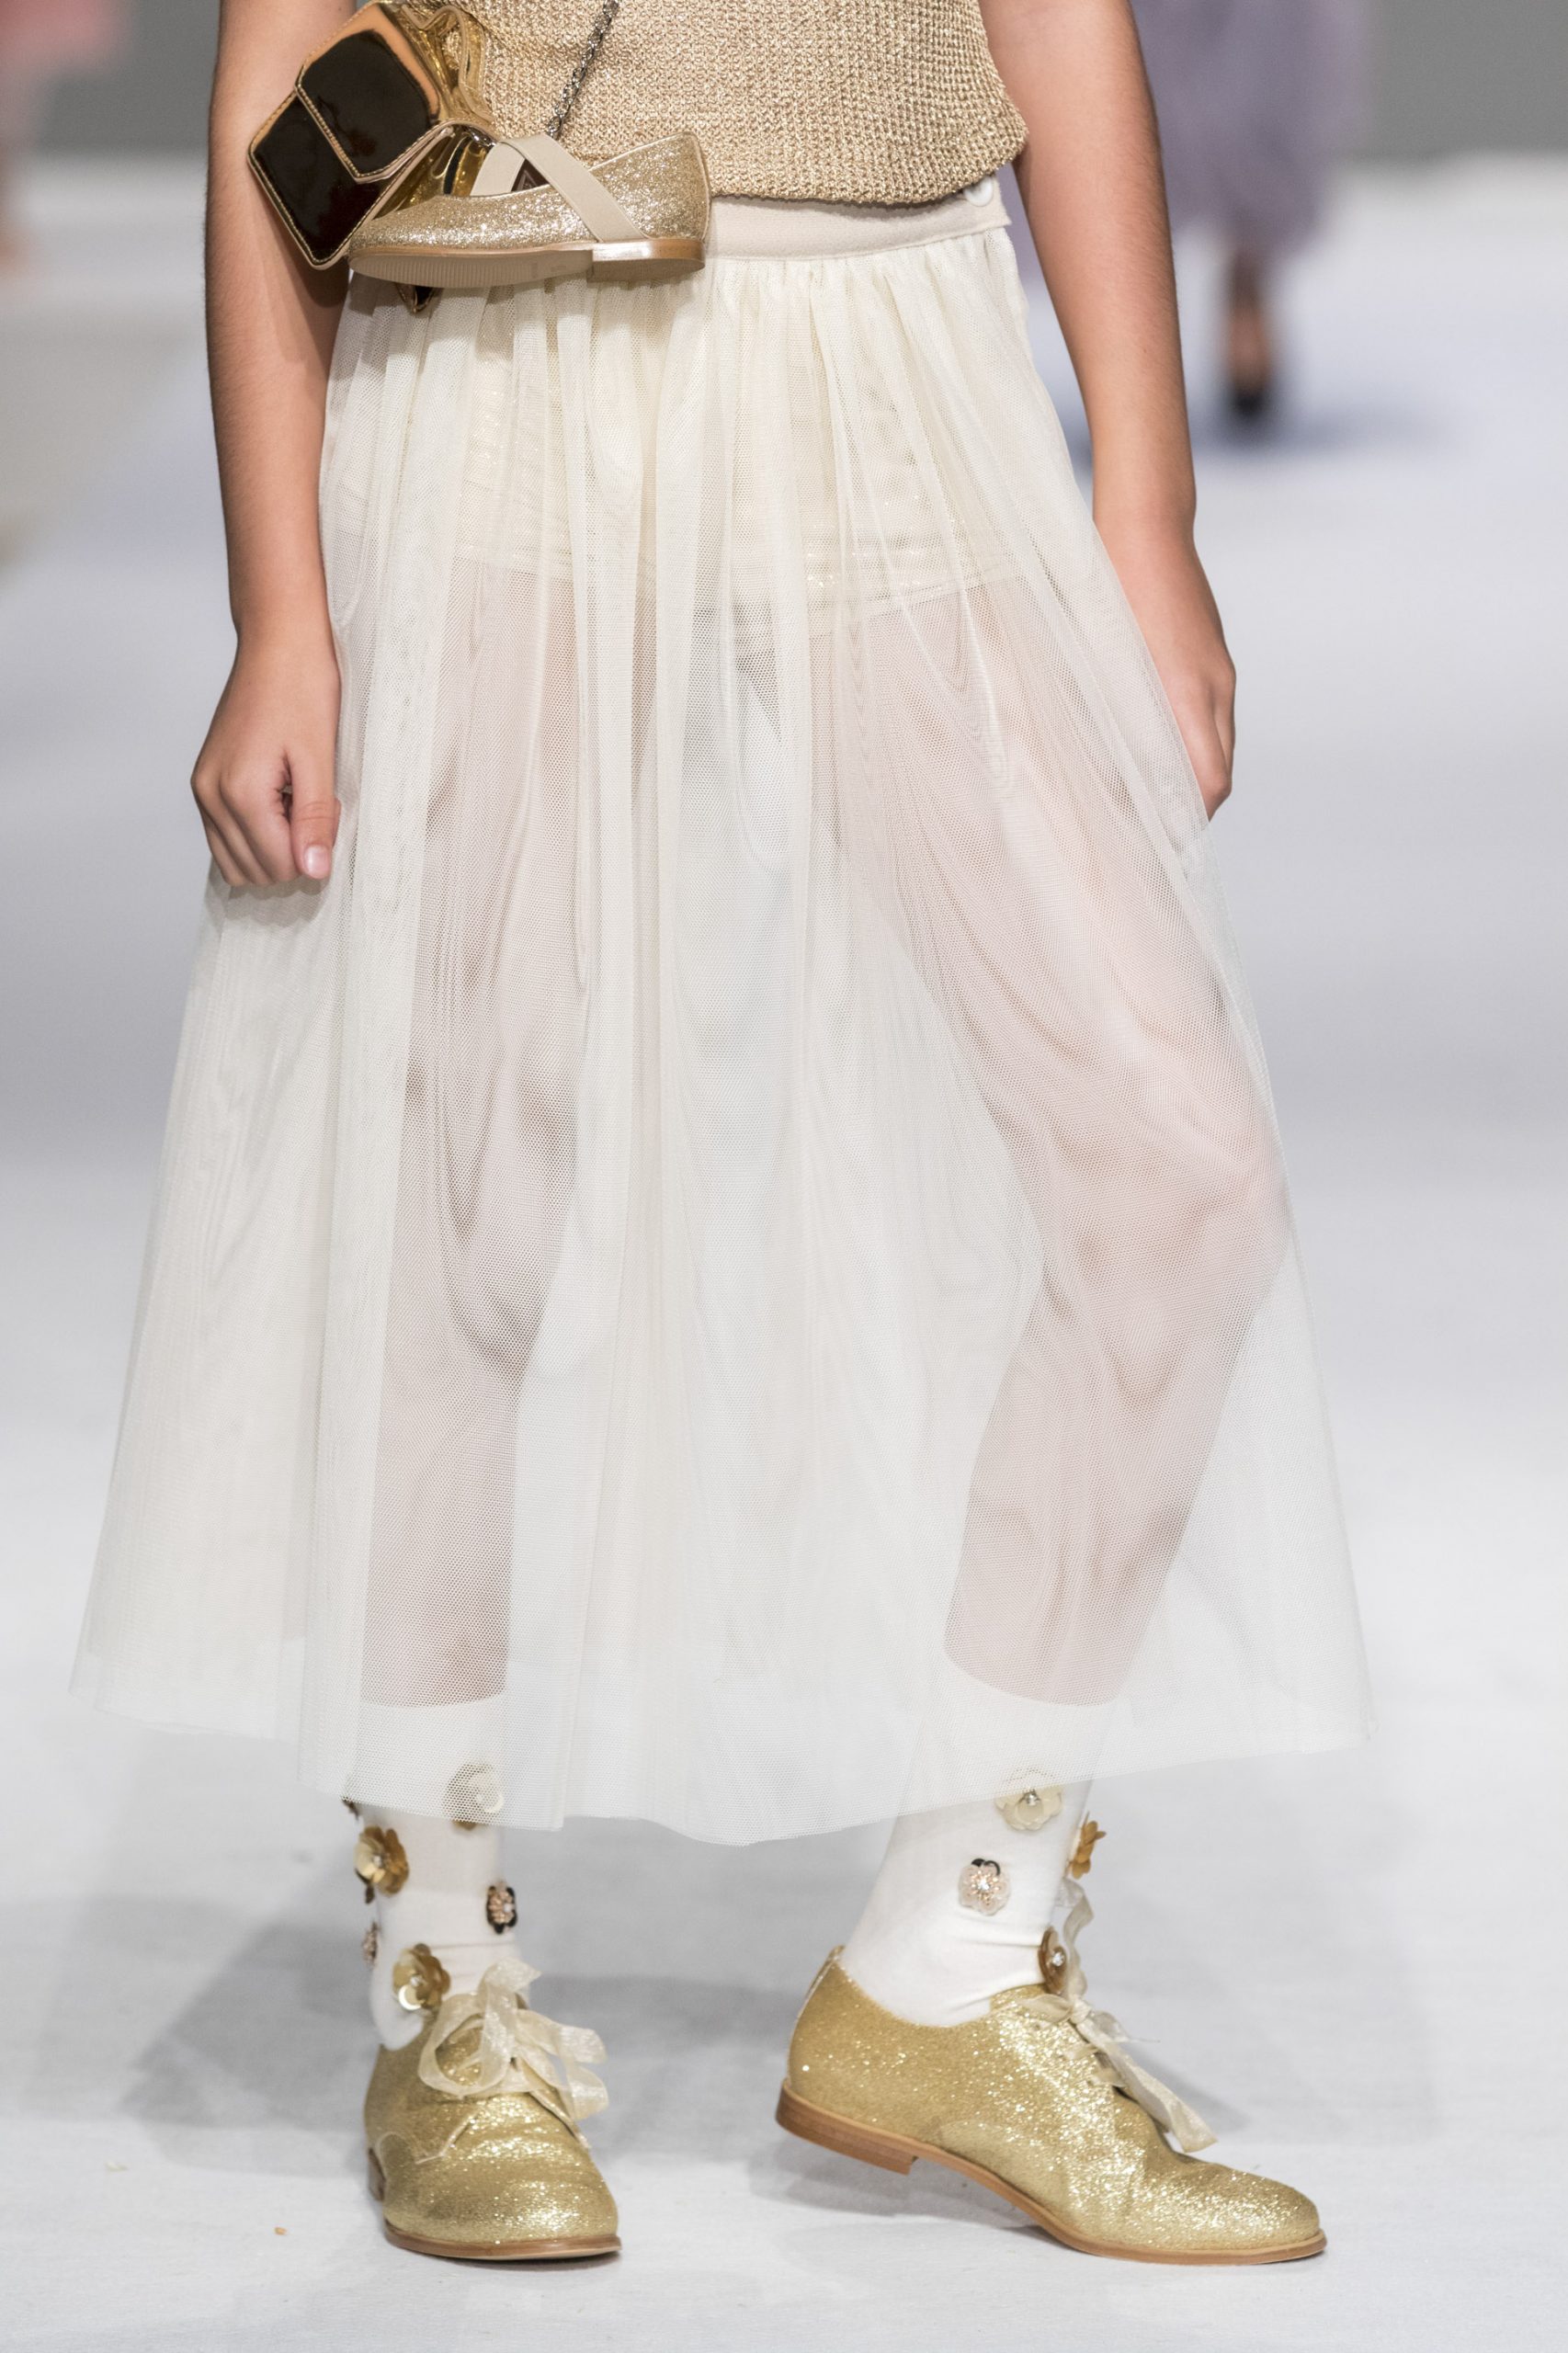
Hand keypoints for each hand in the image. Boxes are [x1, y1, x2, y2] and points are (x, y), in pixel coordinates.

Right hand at [191, 631, 340, 886]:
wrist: (276, 643)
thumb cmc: (302, 689)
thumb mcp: (319, 759)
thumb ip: (314, 820)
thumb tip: (313, 872)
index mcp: (239, 791)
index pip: (278, 864)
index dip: (313, 848)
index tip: (328, 807)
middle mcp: (210, 794)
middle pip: (255, 870)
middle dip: (292, 850)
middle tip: (313, 802)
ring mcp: (202, 788)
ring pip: (235, 861)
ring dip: (272, 846)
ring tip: (295, 801)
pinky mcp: (204, 781)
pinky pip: (224, 836)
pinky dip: (254, 833)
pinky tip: (279, 799)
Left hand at [1095, 516, 1236, 817]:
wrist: (1146, 526)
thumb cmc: (1112, 589)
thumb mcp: (1105, 660)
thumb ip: (1119, 715)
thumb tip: (1114, 767)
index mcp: (1189, 693)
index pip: (1210, 781)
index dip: (1192, 821)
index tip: (1165, 846)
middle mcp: (1216, 686)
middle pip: (1220, 769)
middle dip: (1196, 807)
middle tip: (1159, 836)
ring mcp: (1220, 669)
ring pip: (1219, 742)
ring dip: (1196, 774)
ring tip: (1159, 799)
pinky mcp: (1214, 655)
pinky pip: (1214, 714)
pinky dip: (1196, 741)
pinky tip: (1163, 746)